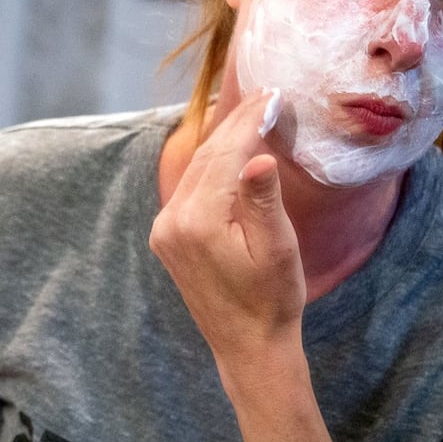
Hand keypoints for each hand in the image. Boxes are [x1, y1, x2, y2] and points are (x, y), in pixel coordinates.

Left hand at [149, 89, 305, 373]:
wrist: (248, 346)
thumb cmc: (273, 299)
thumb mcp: (278, 249)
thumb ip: (264, 202)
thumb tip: (259, 158)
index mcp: (198, 221)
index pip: (225, 155)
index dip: (249, 121)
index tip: (272, 95)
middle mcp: (172, 221)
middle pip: (207, 157)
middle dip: (236, 124)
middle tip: (265, 95)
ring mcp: (165, 230)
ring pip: (196, 170)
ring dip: (224, 142)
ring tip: (253, 113)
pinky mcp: (167, 237)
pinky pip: (190, 188)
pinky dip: (211, 166)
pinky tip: (230, 151)